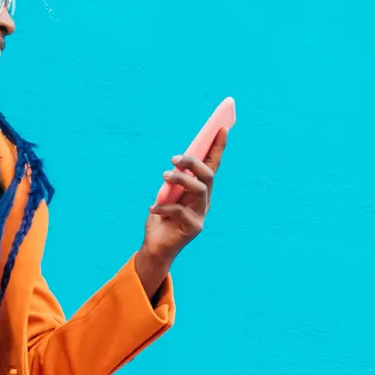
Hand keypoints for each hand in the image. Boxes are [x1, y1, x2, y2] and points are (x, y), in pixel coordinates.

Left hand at [134, 128, 228, 295]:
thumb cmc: (160, 217)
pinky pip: (180, 211)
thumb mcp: (165, 194)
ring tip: (164, 176)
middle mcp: (204, 201)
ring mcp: (201, 214)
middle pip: (208, 175)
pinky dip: (164, 206)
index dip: (218, 147)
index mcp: (199, 190)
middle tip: (174, 158)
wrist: (155, 246)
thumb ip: (173, 182)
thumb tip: (175, 166)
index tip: (221, 127)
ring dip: (181, 180)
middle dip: (193, 162)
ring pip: (200, 190)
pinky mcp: (194, 227)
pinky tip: (152, 207)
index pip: (212, 165)